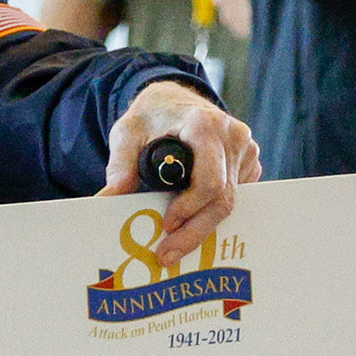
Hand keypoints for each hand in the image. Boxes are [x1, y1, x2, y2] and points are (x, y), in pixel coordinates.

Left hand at [100, 83, 260, 264]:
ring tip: (174, 249)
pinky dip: (211, 215)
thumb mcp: (127, 133)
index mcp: (204, 125)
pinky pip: (235, 197)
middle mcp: (232, 137)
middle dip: (194, 231)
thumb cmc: (151, 116)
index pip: (208, 179)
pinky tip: (191, 229)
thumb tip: (106, 201)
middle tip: (167, 255)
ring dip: (203, 228)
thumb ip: (119, 165)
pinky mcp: (248, 164)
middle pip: (222, 198)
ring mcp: (245, 151)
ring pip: (230, 201)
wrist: (174, 100)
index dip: (189, 207)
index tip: (166, 225)